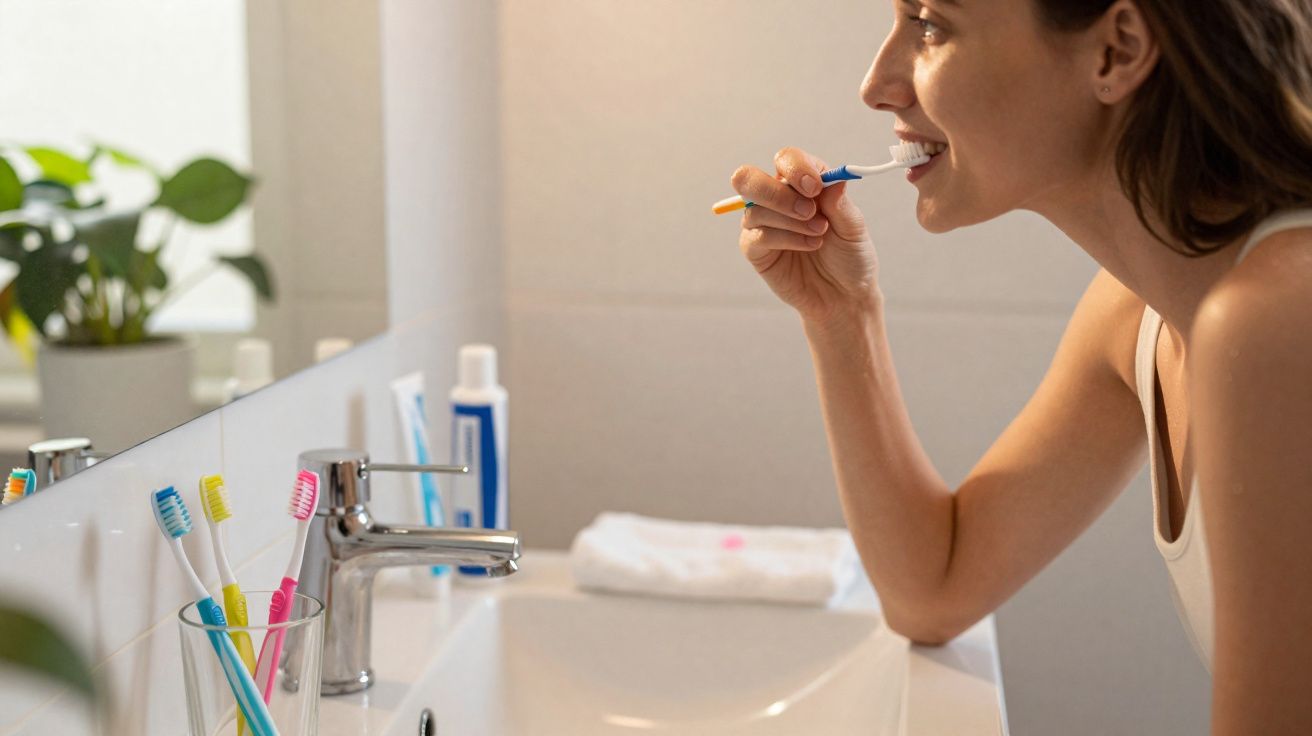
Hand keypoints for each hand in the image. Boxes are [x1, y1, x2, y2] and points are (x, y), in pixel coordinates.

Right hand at [731, 147, 880, 321]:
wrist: (844, 296)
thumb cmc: (849, 257)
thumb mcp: (854, 229)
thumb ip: (841, 204)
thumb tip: (835, 179)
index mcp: (802, 183)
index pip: (785, 159)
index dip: (796, 168)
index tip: (815, 188)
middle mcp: (777, 198)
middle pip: (749, 178)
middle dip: (777, 193)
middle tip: (809, 211)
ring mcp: (762, 223)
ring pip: (755, 209)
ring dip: (790, 221)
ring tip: (819, 235)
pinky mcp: (755, 249)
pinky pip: (757, 235)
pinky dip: (785, 239)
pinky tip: (808, 246)